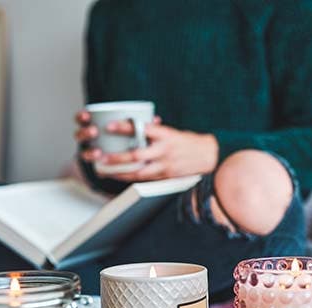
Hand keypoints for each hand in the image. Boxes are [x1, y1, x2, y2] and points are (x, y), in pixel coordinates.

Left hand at [94, 121, 218, 181]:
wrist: (209, 156)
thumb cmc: (188, 142)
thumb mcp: (172, 132)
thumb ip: (154, 131)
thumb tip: (135, 125)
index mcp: (166, 135)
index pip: (142, 129)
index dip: (125, 127)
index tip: (110, 125)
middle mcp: (165, 151)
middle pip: (137, 155)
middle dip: (117, 157)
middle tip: (102, 156)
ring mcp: (165, 166)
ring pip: (138, 172)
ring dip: (120, 172)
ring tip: (104, 169)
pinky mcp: (166, 176)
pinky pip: (144, 179)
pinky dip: (129, 178)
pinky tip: (118, 176)